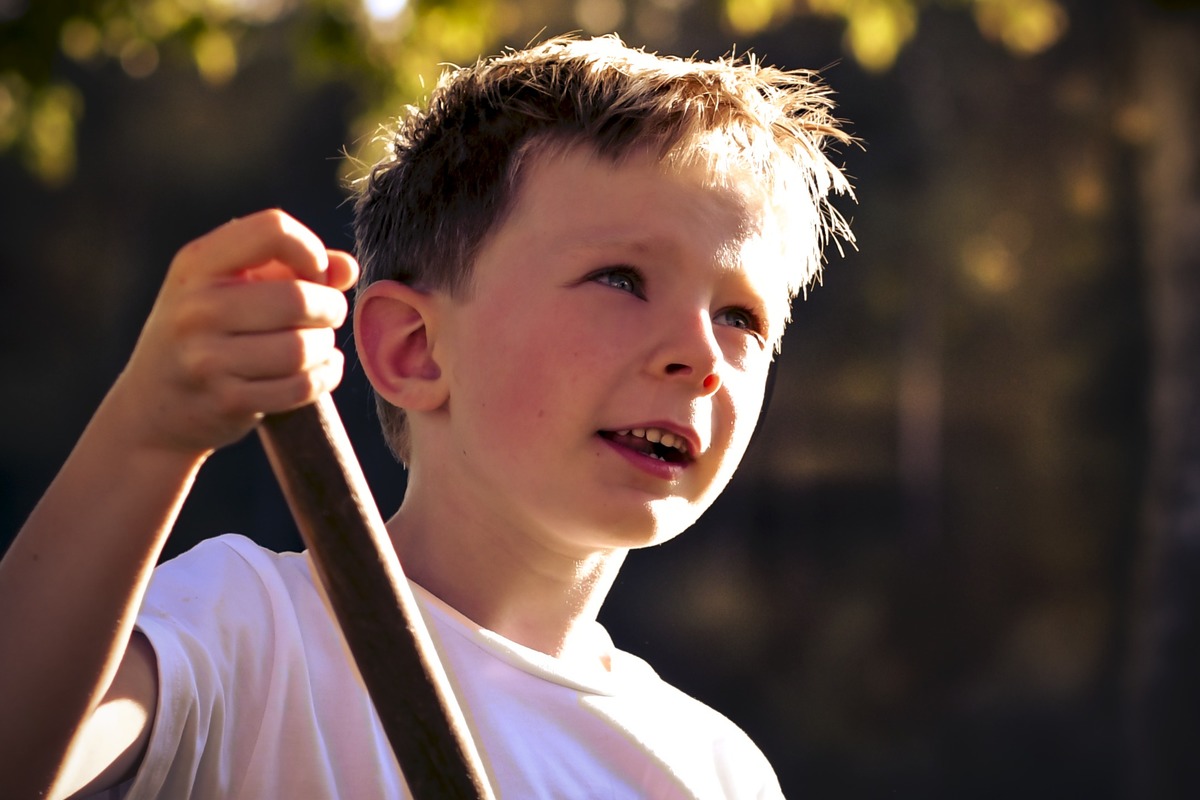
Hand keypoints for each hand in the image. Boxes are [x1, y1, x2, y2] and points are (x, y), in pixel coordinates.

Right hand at [109, 209, 359, 457]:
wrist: (153, 406)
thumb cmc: (207, 331)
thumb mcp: (231, 286)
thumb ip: (291, 267)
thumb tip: (347, 268)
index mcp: (197, 264)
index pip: (272, 230)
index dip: (309, 248)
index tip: (313, 271)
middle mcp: (196, 308)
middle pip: (297, 298)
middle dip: (330, 307)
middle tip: (328, 314)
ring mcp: (207, 359)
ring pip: (302, 348)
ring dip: (325, 345)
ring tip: (318, 343)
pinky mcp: (227, 401)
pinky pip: (301, 387)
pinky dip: (325, 376)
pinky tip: (321, 368)